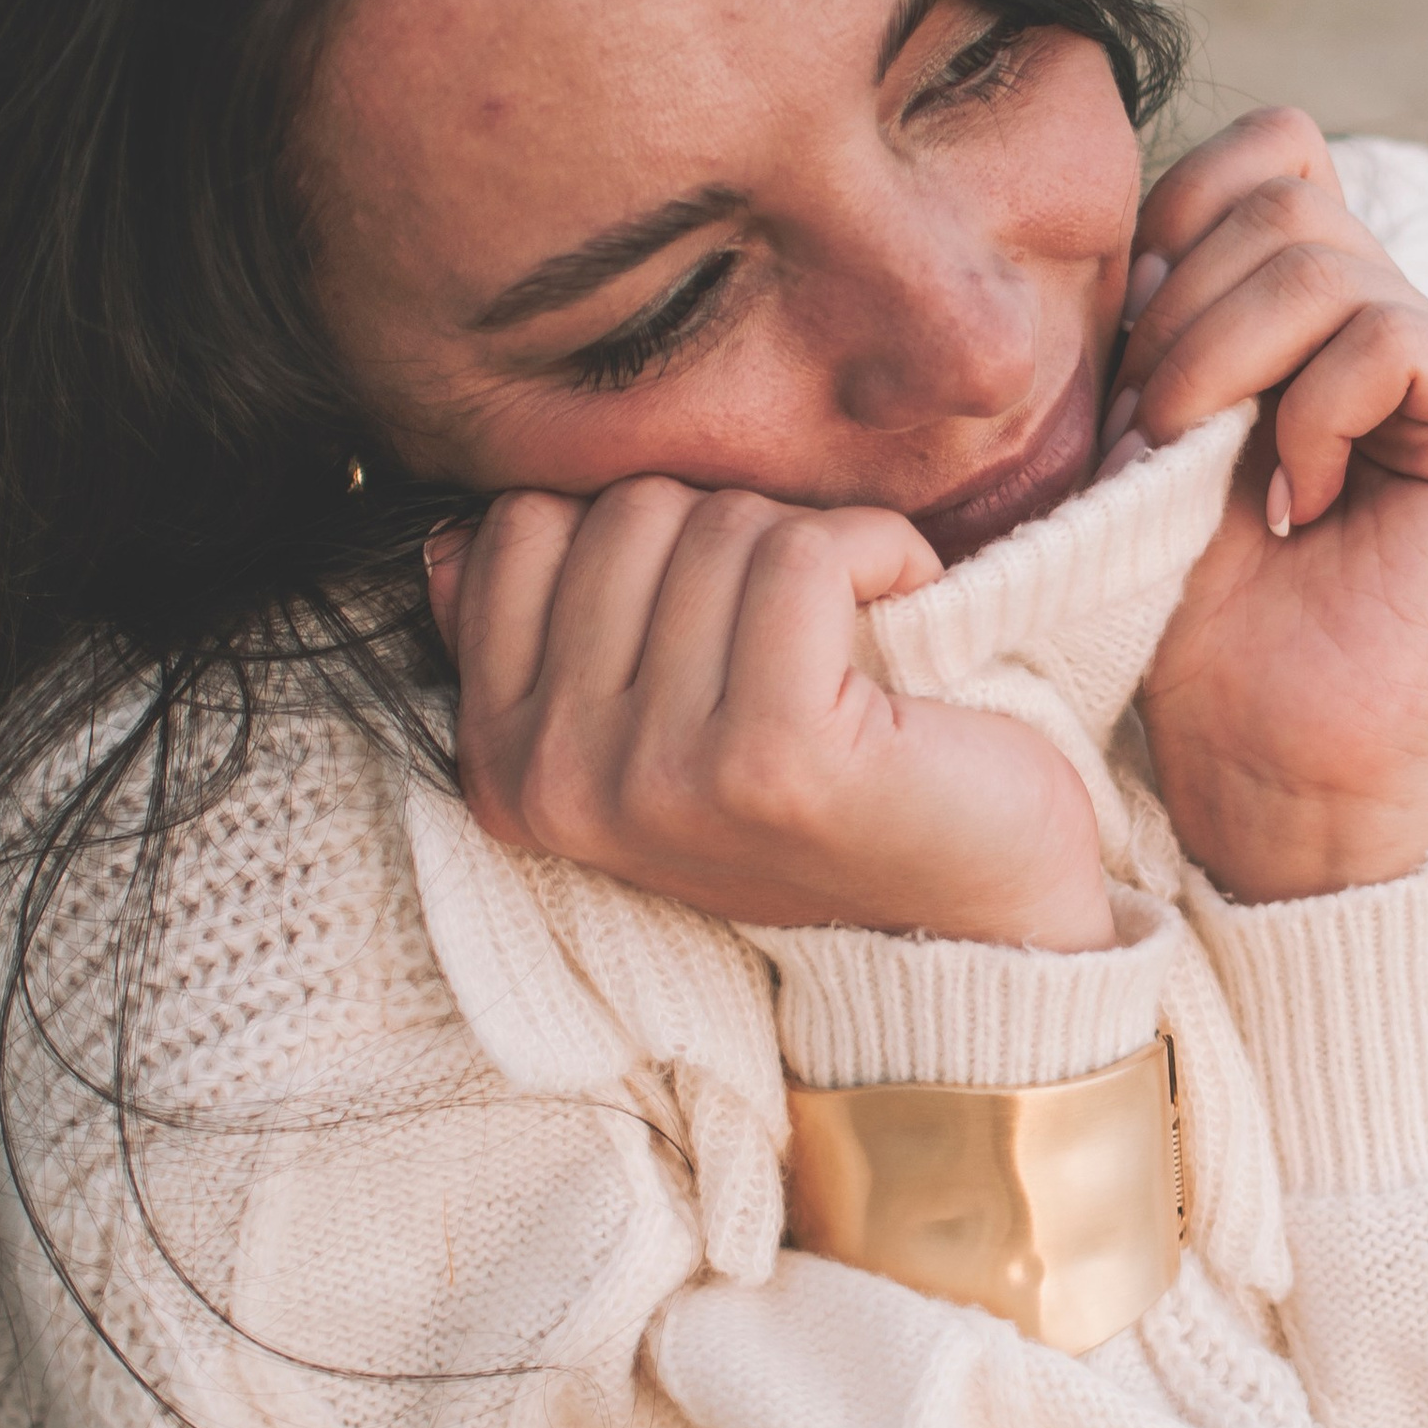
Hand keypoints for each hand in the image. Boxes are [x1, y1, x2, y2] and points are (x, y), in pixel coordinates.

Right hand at [427, 480, 1114, 949]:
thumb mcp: (653, 717)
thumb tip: (450, 540)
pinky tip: (908, 601)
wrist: (976, 914)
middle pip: (626, 513)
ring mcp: (662, 776)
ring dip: (814, 544)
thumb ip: (548, 634)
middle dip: (731, 531)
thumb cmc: (820, 788)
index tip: (715, 604)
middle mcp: (562, 783)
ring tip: (851, 630)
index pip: (521, 528)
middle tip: (800, 621)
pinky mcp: (772, 758)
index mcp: (507, 767)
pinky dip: (882, 548)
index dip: (644, 527)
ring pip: (719, 525)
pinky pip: (805, 552)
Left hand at [1115, 111, 1427, 901]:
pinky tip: (1299, 508)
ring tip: (1200, 472)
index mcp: (1315, 303)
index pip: (1265, 149)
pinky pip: (1389, 337)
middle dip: (1178, 311)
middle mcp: (1399, 317)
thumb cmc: (1186, 610)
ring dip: (1218, 365)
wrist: (1258, 757)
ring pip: (1320, 256)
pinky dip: (1311, 416)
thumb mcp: (1144, 424)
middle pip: (1282, 191)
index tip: (1129, 357)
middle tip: (1151, 436)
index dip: (1177, 216)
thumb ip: (1170, 302)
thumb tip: (1155, 210)